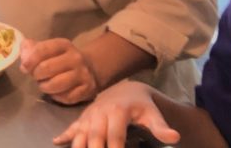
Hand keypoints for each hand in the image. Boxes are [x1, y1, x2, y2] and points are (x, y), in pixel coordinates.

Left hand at [20, 38, 98, 104]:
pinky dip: (57, 97)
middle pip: (46, 68)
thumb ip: (30, 49)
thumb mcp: (47, 49)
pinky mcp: (87, 89)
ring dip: (45, 87)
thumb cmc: (60, 58)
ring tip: (45, 84)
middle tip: (37, 76)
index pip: (42, 49)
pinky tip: (56, 92)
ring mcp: (83, 74)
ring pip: (56, 84)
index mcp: (63, 44)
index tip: (25, 67)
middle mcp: (75, 57)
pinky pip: (66, 97)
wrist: (88, 67)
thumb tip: (24, 60)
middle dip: (36, 74)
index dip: (30, 60)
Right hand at [52, 80, 179, 147]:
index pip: (115, 136)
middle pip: (95, 137)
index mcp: (118, 112)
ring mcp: (89, 116)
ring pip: (80, 134)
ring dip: (78, 147)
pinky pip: (72, 128)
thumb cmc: (141, 105)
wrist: (126, 89)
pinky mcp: (83, 119)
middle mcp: (100, 113)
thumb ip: (161, 127)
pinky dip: (64, 136)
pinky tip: (56, 142)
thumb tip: (175, 137)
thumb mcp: (152, 114)